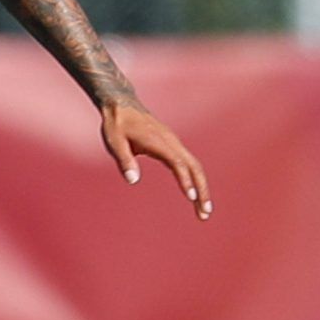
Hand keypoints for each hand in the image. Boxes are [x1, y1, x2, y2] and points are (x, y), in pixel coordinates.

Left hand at [101, 98, 209, 216]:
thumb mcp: (115, 142)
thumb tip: (133, 180)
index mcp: (159, 142)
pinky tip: (195, 195)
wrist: (121, 105)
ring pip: (195, 166)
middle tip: (205, 214)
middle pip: (195, 167)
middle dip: (202, 190)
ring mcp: (174, 143)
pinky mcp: (173, 146)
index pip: (177, 163)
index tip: (191, 198)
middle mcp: (171, 142)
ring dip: (202, 188)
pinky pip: (189, 164)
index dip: (185, 180)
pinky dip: (195, 180)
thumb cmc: (117, 125)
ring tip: (203, 212)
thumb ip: (124, 161)